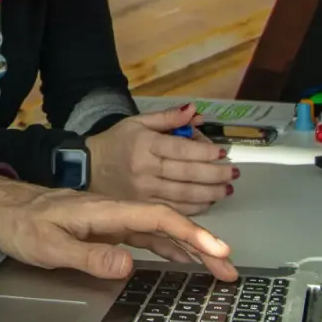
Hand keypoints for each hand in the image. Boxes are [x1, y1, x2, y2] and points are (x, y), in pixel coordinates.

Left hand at [0, 175, 237, 280]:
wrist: (1, 207)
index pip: (157, 218)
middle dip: (202, 244)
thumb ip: (88, 256)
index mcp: (106, 210)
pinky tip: (184, 259)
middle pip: (168, 224)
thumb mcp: (49, 245)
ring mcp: (113, 220)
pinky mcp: (108, 230)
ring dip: (191, 248)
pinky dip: (170, 248)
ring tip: (219, 268)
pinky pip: (147, 237)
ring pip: (161, 231)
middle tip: (229, 269)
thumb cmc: (22, 223)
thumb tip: (128, 265)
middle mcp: (115, 212)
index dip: (190, 233)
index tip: (216, 249)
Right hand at [88, 104, 236, 214]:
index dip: (205, 153)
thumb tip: (194, 111)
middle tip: (233, 173)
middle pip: (187, 174)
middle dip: (215, 175)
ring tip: (227, 188)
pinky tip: (209, 201)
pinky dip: (195, 207)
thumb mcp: (137, 123)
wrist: (87, 168)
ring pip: (184, 195)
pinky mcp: (143, 207)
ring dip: (210, 193)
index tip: (223, 153)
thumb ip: (167, 118)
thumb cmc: (116, 142)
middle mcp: (146, 169)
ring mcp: (144, 191)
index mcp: (145, 144)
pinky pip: (175, 209)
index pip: (180, 150)